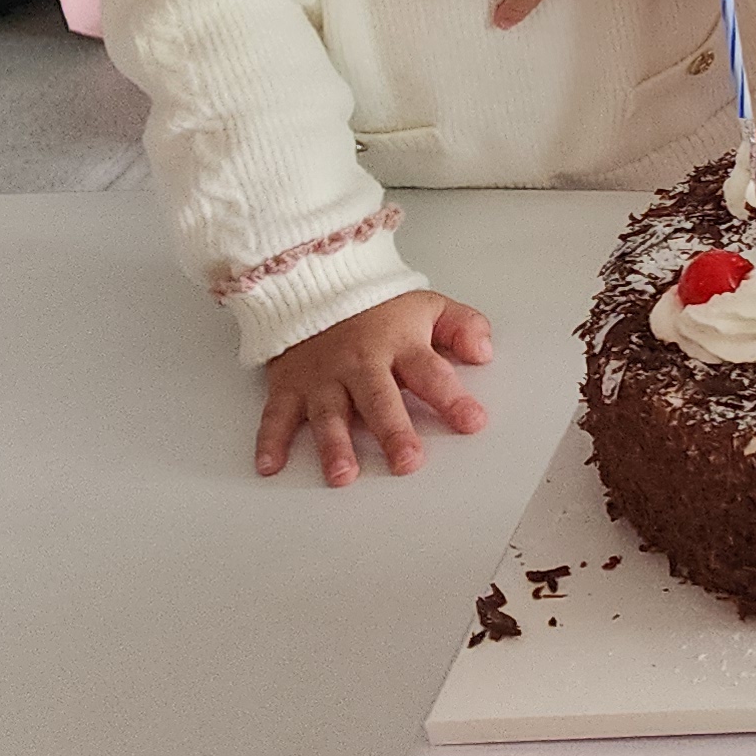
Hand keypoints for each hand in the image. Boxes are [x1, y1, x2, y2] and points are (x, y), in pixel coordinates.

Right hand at [256, 292, 494, 485]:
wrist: (316, 281)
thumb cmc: (377, 305)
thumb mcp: (428, 306)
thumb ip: (462, 327)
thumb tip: (484, 352)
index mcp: (399, 345)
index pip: (432, 373)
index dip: (452, 398)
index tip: (472, 422)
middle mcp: (359, 364)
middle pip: (379, 400)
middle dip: (393, 432)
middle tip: (407, 462)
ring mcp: (322, 377)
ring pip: (329, 414)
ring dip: (335, 445)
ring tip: (344, 475)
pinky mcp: (289, 384)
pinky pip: (277, 414)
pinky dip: (270, 440)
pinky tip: (270, 465)